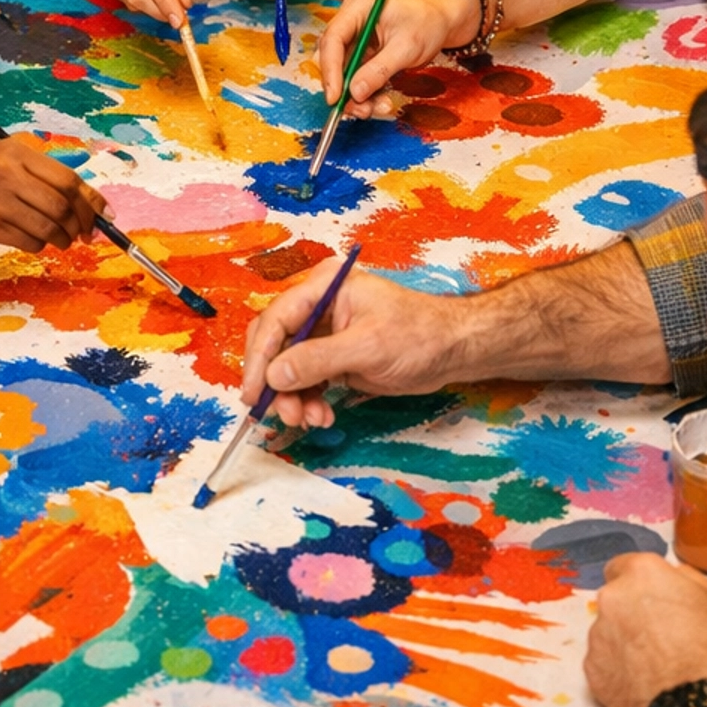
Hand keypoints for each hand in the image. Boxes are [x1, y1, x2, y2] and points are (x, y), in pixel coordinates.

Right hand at [0, 137, 102, 250]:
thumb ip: (43, 174)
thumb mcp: (7, 156)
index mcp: (17, 153)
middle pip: (61, 207)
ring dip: (61, 239)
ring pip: (47, 228)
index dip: (91, 202)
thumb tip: (88, 203)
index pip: (68, 181)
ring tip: (60, 238)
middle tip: (83, 233)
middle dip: (80, 225)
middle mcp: (6, 175)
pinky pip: (27, 242)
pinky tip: (32, 237)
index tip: (104, 216)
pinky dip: (38, 244)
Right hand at [242, 262, 461, 426]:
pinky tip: (322, 416)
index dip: (261, 357)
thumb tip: (274, 376)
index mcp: (324, 286)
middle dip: (275, 381)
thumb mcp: (368, 347)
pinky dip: (308, 401)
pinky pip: (305, 380)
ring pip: (287, 367)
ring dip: (293, 398)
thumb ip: (318, 360)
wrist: (452, 350)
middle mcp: (318, 305)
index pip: (276, 319)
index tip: (255, 391)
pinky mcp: (332, 357)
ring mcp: (324, 332)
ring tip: (310, 419)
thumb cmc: (419, 335)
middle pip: (275, 343)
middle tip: (281, 412)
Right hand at [317, 0, 476, 114]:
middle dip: (344, 88)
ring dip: (356, 96)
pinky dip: (366, 95)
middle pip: (332, 59)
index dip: (330, 70)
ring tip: (378, 108)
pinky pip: (355, 79)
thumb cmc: (426, 24)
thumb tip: (355, 93)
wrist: (440, 23)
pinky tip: (382, 102)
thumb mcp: (406, 48)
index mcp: (356, 8)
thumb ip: (379, 70)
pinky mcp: (360, 56)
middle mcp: (349, 23)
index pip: (332, 39)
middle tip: (359, 109)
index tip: (334, 96)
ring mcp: (353, 40)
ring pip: (343, 74)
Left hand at [584, 552, 706, 706]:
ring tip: (656, 668)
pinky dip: (619, 672)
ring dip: (625, 644)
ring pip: (608, 634)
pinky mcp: (592, 672)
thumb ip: (686, 580)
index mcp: (641, 575)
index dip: (640, 586)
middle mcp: (611, 599)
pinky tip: (645, 686)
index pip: (623, 567)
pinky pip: (604, 665)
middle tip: (661, 638)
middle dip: (633, 615)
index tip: (653, 601)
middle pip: (615, 601)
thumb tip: (673, 579)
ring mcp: (598, 637)